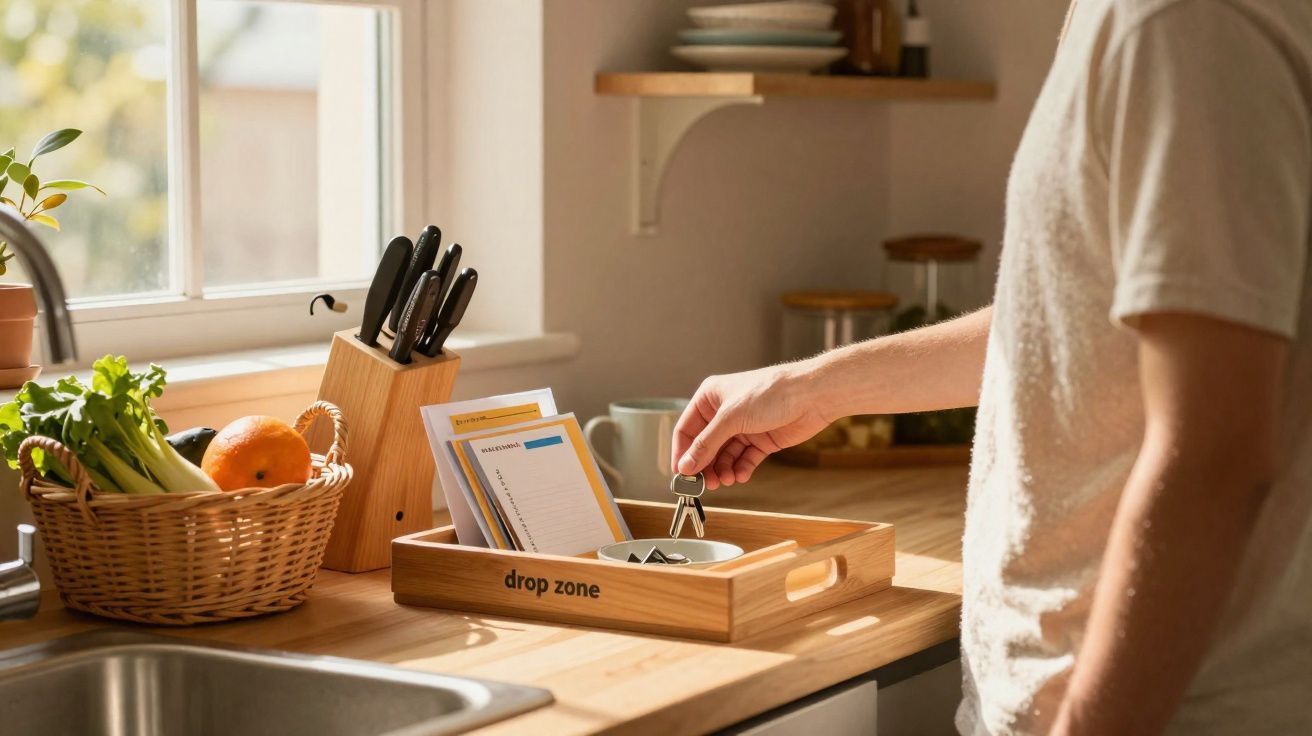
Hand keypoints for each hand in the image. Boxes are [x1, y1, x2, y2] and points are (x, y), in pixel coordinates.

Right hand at [671, 362, 829, 489]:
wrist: (812, 396)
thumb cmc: (771, 392)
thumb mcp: (731, 418)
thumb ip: (707, 444)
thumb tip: (686, 465)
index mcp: (711, 398)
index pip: (687, 429)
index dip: (682, 453)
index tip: (680, 475)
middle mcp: (725, 413)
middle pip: (705, 446)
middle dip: (704, 465)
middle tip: (705, 484)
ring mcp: (743, 427)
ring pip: (724, 455)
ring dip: (723, 470)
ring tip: (726, 480)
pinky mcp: (761, 440)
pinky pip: (744, 459)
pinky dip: (741, 469)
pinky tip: (740, 475)